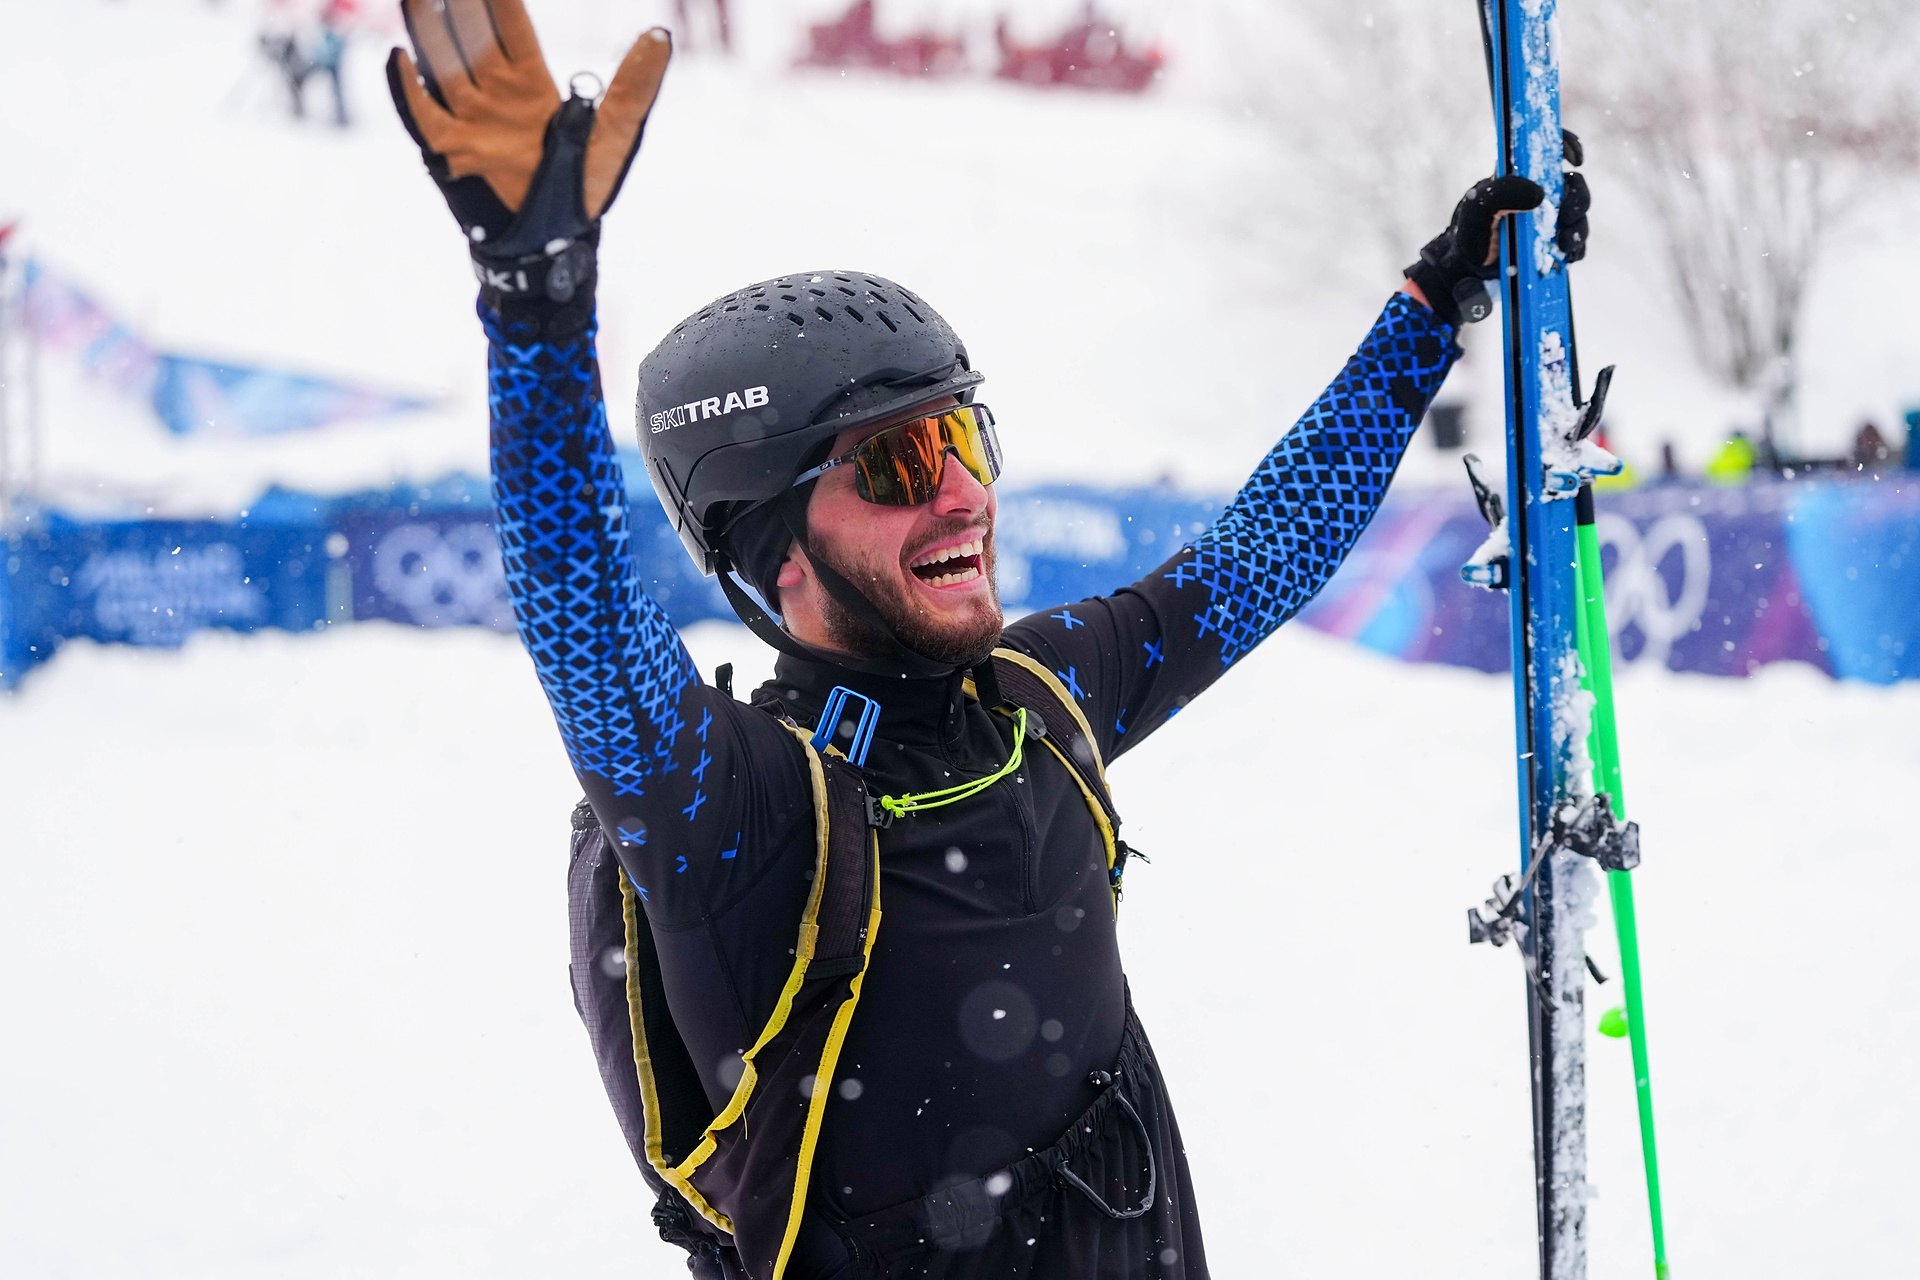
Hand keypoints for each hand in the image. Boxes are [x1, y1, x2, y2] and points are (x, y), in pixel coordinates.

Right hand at [387, 0, 670, 304]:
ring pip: (444, 63)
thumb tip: (661, 37)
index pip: (511, 26)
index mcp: (532, 81)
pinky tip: (399, 57)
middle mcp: (496, 92)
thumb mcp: (618, 131)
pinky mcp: (454, 150)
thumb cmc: (586, 183)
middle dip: (459, 2)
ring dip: (427, 27)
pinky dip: (408, 89)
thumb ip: (636, 85)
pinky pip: (424, 115)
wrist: (557, 241)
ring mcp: (472, 118)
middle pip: (471, 34)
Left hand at [1404, 131, 1593, 325]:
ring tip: (1562, 244)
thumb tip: (1540, 194)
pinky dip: (1575, 248)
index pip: (1548, 148)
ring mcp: (1547, 218)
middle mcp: (1538, 194)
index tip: (1575, 160)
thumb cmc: (1469, 235)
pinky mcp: (1552, 242)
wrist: (1467, 274)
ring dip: (1578, 228)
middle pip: (1574, 185)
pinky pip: (1576, 241)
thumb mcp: (1479, 208)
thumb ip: (1504, 192)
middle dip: (1578, 200)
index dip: (1567, 144)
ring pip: (1578, 214)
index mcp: (1520, 177)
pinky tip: (1565, 255)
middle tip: (1565, 218)